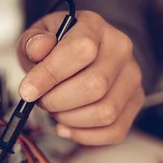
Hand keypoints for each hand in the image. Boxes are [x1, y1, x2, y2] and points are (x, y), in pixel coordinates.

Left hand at [17, 11, 144, 144]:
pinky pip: (113, 130)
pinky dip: (83, 135)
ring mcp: (131, 77)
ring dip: (70, 119)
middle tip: (42, 100)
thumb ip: (33, 43)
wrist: (80, 55)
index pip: (80, 50)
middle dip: (57, 102)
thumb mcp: (36, 38)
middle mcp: (120, 50)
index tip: (27, 90)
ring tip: (56, 110)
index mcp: (94, 27)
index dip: (50, 75)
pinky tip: (67, 126)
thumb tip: (39, 49)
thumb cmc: (56, 48)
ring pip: (105, 112)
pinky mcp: (134, 102)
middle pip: (94, 87)